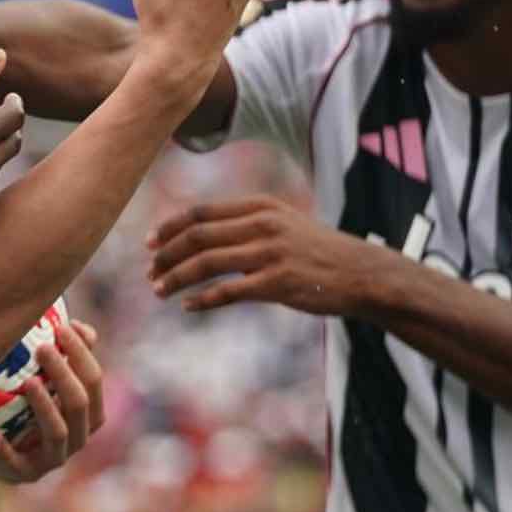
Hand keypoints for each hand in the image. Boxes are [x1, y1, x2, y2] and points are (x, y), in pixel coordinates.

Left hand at [0, 320, 104, 483]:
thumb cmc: (28, 403)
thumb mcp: (47, 377)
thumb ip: (67, 353)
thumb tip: (78, 326)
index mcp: (89, 412)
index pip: (94, 381)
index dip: (81, 354)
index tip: (62, 328)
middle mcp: (78, 436)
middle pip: (79, 405)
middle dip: (63, 375)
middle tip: (43, 348)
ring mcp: (52, 458)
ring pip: (58, 432)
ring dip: (46, 406)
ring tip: (29, 382)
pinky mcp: (25, 474)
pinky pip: (18, 465)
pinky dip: (7, 451)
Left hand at [146, 197, 387, 313]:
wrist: (363, 274)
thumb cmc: (317, 251)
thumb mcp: (283, 222)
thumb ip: (245, 223)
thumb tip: (198, 235)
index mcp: (260, 206)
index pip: (200, 212)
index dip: (169, 227)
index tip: (149, 242)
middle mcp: (262, 225)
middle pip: (197, 236)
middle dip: (166, 254)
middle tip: (149, 271)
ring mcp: (270, 254)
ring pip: (206, 263)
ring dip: (176, 277)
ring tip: (158, 290)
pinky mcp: (278, 283)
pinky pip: (228, 291)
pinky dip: (202, 299)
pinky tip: (188, 305)